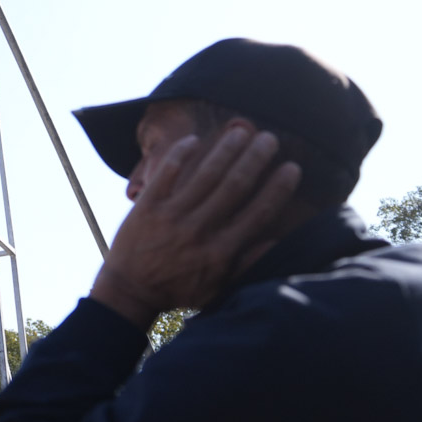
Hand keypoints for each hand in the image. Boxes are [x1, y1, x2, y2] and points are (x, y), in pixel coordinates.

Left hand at [91, 125, 299, 327]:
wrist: (130, 289)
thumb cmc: (178, 288)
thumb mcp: (218, 287)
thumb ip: (247, 264)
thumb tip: (277, 242)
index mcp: (220, 251)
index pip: (258, 213)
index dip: (277, 188)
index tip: (291, 168)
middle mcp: (199, 230)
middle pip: (234, 187)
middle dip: (255, 160)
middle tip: (269, 139)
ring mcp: (171, 215)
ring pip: (205, 176)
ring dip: (225, 151)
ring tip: (241, 131)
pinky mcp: (147, 206)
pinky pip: (166, 173)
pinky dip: (180, 155)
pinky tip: (194, 140)